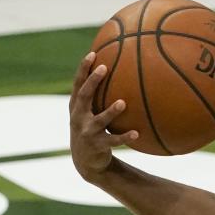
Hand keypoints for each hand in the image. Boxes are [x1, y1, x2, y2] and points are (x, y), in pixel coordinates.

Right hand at [68, 52, 137, 181]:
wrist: (85, 160)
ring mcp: (86, 132)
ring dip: (110, 112)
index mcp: (77, 106)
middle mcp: (78, 117)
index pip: (78, 84)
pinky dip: (125, 137)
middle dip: (92, 81)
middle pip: (84, 96)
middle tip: (104, 68)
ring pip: (98, 120)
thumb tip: (124, 70)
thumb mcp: (91, 112)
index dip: (83, 69)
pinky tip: (137, 133)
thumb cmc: (91, 127)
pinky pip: (113, 140)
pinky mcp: (97, 146)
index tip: (92, 53)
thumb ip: (100, 94)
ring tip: (123, 103)